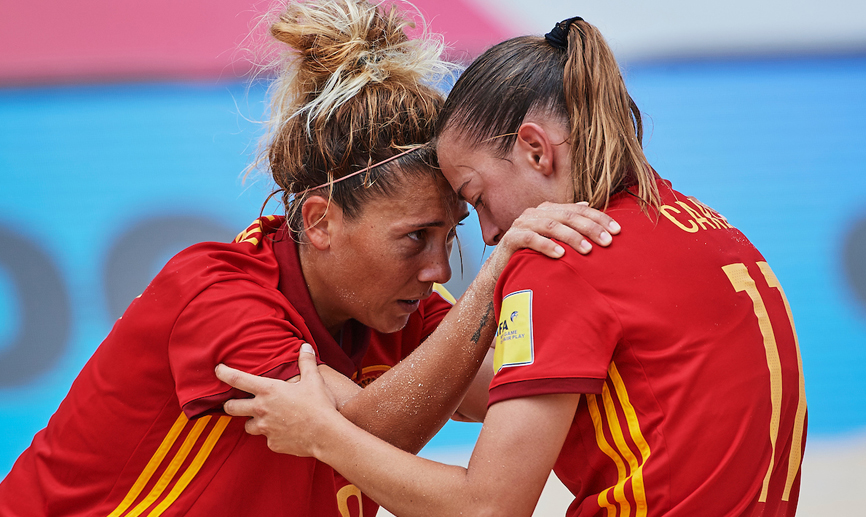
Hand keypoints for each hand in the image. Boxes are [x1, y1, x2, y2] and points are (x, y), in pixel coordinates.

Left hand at [216, 343, 339, 456]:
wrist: (325, 434)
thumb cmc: (319, 405)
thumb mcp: (314, 380)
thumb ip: (306, 362)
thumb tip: (305, 347)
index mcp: (268, 390)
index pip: (238, 379)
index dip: (224, 373)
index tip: (218, 369)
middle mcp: (261, 409)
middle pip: (231, 407)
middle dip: (230, 404)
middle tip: (234, 402)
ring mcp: (265, 429)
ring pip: (247, 426)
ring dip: (252, 422)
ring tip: (263, 419)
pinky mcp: (272, 444)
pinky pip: (267, 439)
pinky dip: (272, 435)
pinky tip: (284, 432)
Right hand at [485, 202, 619, 279]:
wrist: (501, 270)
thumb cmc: (532, 254)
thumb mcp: (552, 237)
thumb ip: (567, 222)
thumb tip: (586, 204)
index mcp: (548, 210)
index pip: (579, 210)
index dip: (599, 218)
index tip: (618, 230)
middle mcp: (535, 213)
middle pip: (567, 216)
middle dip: (590, 228)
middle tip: (607, 241)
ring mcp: (522, 224)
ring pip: (551, 225)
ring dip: (571, 237)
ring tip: (587, 250)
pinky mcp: (511, 238)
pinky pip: (530, 239)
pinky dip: (546, 245)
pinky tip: (560, 255)